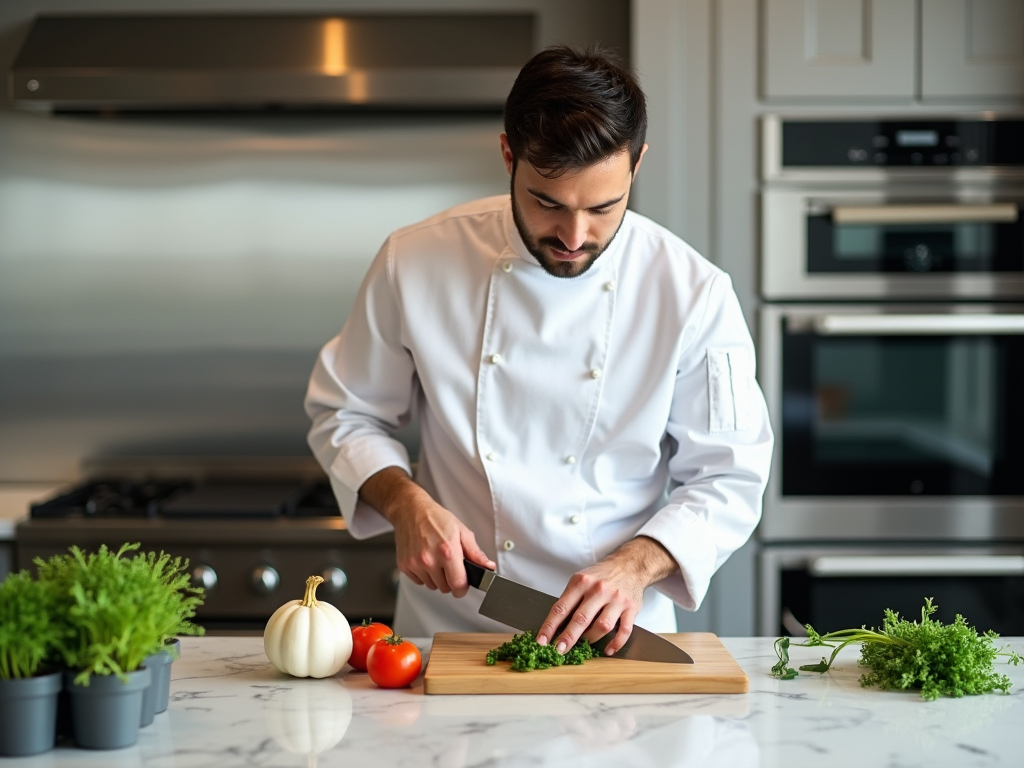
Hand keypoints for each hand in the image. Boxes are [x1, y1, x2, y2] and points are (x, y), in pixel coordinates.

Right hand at [359, 467, 494, 596]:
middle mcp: (429, 559)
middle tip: (449, 564)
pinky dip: (424, 575)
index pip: (458, 585)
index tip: (463, 584)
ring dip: (436, 578)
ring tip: (436, 559)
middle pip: (445, 588)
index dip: (463, 588)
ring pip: (432, 586)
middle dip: (450, 580)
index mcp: (448, 551)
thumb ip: (476, 553)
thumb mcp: (462, 532)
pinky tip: (425, 559)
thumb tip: (488, 567)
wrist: (411, 510)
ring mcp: (415, 563)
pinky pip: (419, 581)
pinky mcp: (404, 565)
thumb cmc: (437, 519)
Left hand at [535, 536, 676, 655]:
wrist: (629, 564)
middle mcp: (599, 590)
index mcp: (581, 583)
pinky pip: (624, 630)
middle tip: (559, 650)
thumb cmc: (601, 575)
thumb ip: (570, 600)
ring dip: (591, 639)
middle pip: (581, 618)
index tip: (542, 641)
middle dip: (568, 637)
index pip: (561, 608)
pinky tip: (608, 650)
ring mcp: (616, 599)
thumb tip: (555, 627)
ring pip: (602, 626)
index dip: (549, 626)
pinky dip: (616, 643)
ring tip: (584, 647)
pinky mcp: (631, 608)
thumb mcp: (580, 579)